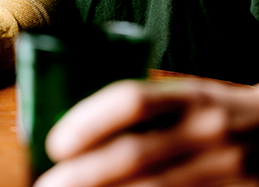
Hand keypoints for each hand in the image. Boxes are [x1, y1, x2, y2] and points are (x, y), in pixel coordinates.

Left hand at [34, 78, 258, 186]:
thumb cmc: (228, 114)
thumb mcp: (196, 97)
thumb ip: (151, 108)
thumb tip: (80, 125)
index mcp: (193, 96)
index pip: (133, 100)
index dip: (88, 120)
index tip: (54, 144)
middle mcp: (209, 131)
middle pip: (134, 153)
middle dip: (83, 174)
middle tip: (46, 185)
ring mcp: (228, 171)